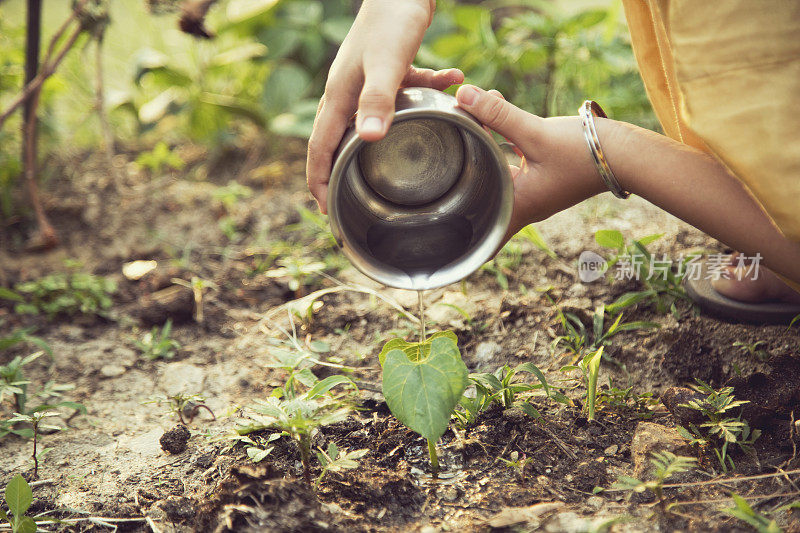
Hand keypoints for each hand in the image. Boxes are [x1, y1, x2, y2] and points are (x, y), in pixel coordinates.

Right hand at [306, 0, 463, 212]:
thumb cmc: (391, 19)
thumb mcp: (386, 63)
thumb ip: (379, 99)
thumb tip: (370, 139)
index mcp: (339, 97)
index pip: (319, 148)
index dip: (318, 182)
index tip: (326, 212)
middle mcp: (347, 92)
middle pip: (337, 140)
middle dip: (342, 172)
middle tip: (350, 201)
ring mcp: (367, 81)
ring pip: (370, 122)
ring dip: (385, 141)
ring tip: (398, 163)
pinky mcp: (389, 69)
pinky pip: (404, 92)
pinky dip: (425, 96)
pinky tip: (453, 87)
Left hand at [454, 85, 606, 237]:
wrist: (628, 156)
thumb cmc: (584, 153)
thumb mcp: (536, 132)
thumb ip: (497, 114)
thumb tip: (464, 95)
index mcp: (519, 206)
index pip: (484, 236)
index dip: (461, 240)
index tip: (440, 238)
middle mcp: (526, 206)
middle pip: (486, 207)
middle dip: (464, 195)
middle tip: (439, 185)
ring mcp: (536, 194)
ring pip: (499, 185)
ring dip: (482, 168)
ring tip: (460, 146)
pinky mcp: (545, 179)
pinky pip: (513, 171)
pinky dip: (499, 156)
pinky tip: (491, 131)